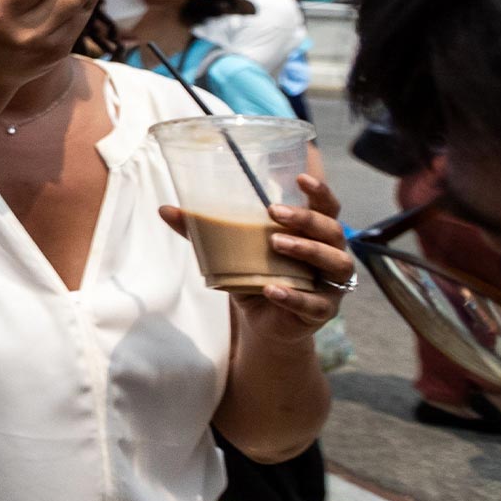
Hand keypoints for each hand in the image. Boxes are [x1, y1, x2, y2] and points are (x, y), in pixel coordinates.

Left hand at [160, 173, 352, 340]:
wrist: (262, 323)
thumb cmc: (255, 276)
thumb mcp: (232, 251)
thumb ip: (205, 231)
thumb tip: (165, 209)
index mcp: (314, 234)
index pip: (327, 207)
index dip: (320, 191)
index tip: (301, 176)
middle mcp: (330, 254)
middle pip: (332, 230)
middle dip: (306, 219)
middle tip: (274, 213)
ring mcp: (331, 285)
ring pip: (334, 262)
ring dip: (306, 250)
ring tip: (276, 244)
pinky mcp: (323, 311)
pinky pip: (315, 303)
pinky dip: (293, 296)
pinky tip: (273, 290)